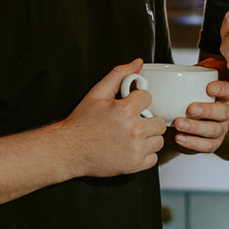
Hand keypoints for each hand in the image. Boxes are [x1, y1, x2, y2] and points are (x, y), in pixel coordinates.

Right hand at [60, 61, 167, 176]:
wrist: (69, 150)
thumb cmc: (82, 123)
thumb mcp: (97, 93)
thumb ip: (118, 75)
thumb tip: (137, 63)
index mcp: (125, 110)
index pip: (148, 98)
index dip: (139, 101)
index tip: (131, 107)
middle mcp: (134, 130)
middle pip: (159, 122)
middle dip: (148, 120)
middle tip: (134, 123)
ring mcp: (135, 149)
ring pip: (158, 140)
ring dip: (149, 138)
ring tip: (133, 136)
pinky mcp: (134, 165)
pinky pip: (153, 158)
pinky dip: (145, 155)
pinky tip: (132, 149)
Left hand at [169, 71, 228, 153]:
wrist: (178, 122)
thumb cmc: (187, 98)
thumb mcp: (192, 81)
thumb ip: (198, 71)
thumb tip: (206, 64)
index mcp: (223, 96)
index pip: (228, 91)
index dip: (221, 89)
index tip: (209, 88)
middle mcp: (224, 113)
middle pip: (222, 112)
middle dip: (207, 110)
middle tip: (190, 108)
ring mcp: (220, 129)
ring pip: (214, 130)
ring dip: (196, 128)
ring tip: (179, 124)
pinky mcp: (212, 144)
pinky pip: (206, 146)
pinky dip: (193, 143)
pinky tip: (180, 138)